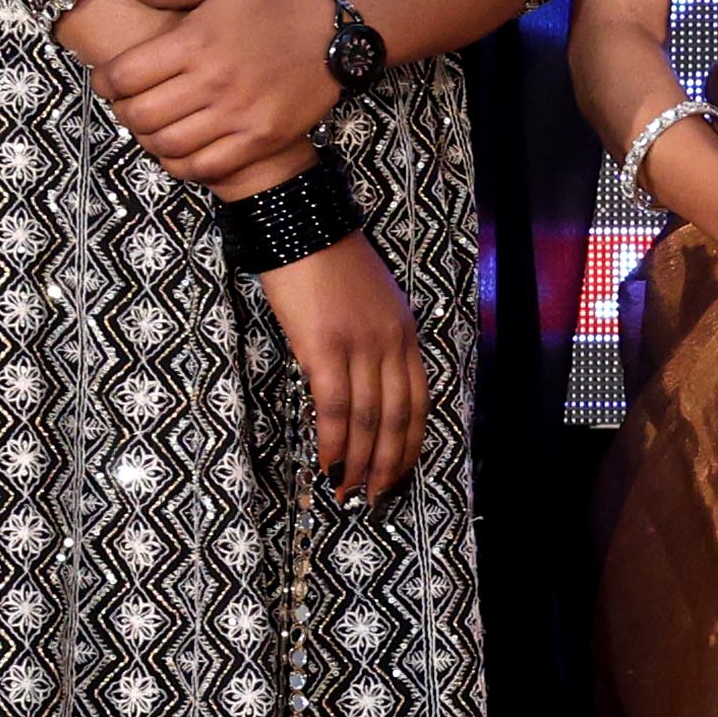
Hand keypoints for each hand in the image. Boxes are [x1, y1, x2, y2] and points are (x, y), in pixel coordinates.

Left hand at [77, 0, 342, 186]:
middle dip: (123, 112)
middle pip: (140, 115)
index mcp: (196, 41)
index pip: (124, 75)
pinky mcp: (260, 139)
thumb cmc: (271, 8)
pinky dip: (182, 164)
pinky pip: (204, 167)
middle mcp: (213, 81)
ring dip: (150, 139)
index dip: (104, 82)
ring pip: (167, 145)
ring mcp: (238, 114)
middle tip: (131, 104)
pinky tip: (182, 149)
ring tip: (156, 126)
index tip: (109, 81)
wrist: (333, 35)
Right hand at [255, 233, 424, 500]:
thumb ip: (375, 337)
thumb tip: (363, 380)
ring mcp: (360, 344)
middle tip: (374, 497)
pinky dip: (334, 441)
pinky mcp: (324, 346)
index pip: (419, 400)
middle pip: (399, 418)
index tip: (398, 472)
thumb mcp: (369, 298)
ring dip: (359, 462)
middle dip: (388, 464)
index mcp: (404, 331)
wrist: (298, 220)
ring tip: (348, 492)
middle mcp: (391, 341)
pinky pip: (336, 405)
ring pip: (370, 419)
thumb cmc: (324, 259)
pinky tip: (328, 464)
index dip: (410, 443)